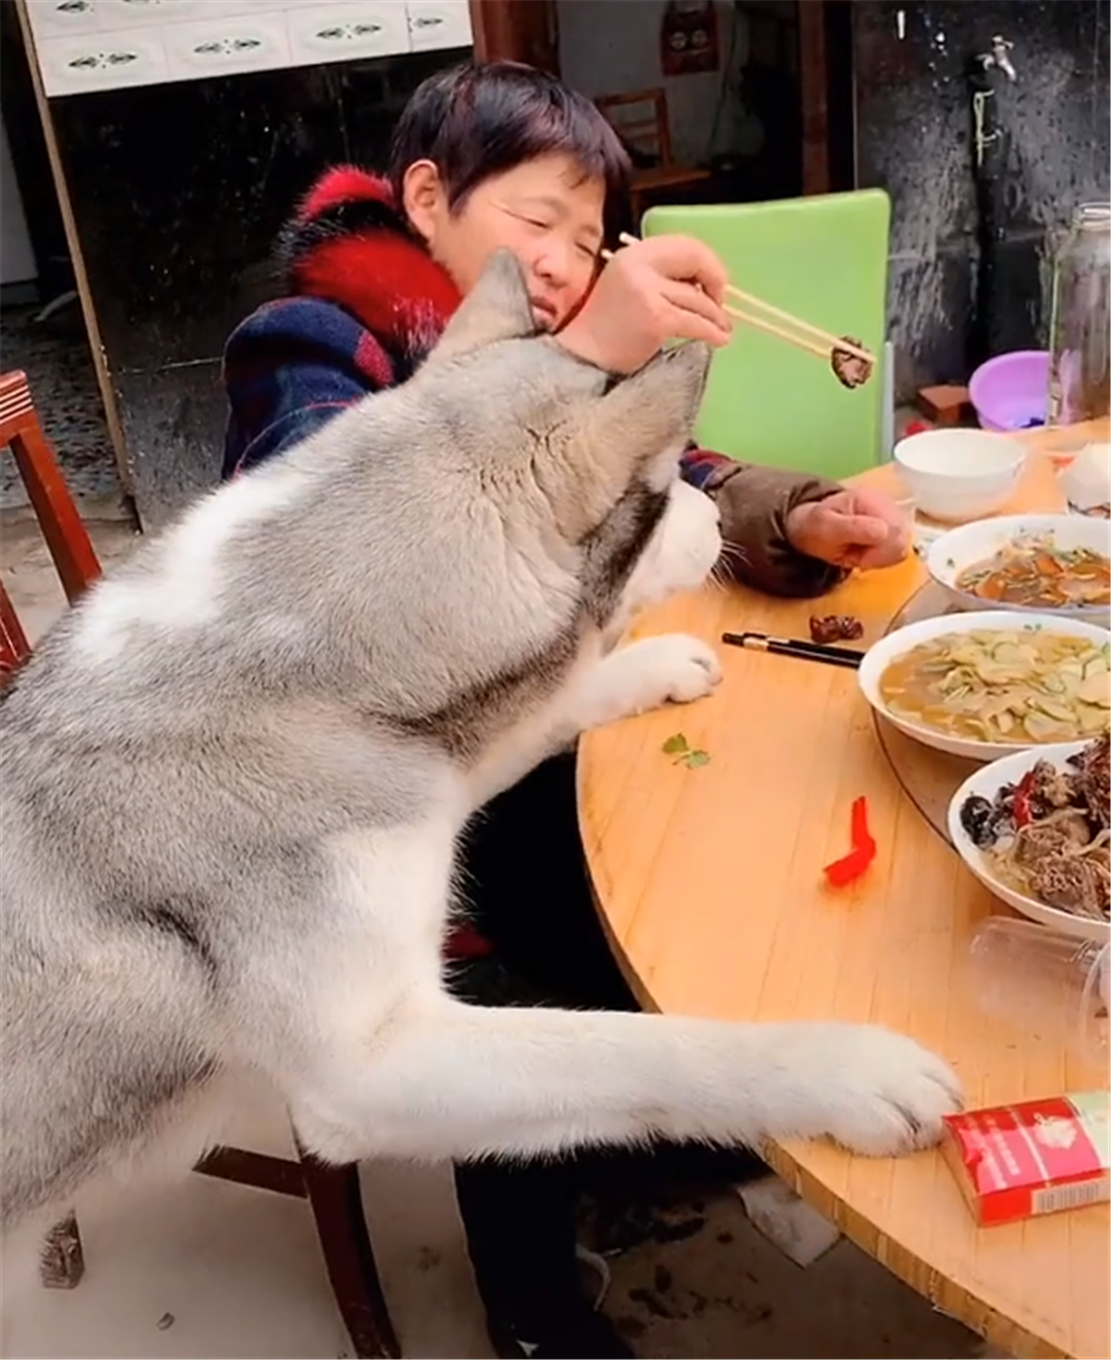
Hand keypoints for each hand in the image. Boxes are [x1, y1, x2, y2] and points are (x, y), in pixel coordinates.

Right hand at [556, 234, 731, 373]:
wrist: (582, 358)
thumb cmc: (609, 328)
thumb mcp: (631, 286)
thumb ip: (662, 276)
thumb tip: (706, 282)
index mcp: (634, 254)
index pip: (684, 244)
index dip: (707, 261)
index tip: (713, 284)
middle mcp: (639, 265)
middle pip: (695, 259)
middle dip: (717, 281)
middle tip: (721, 304)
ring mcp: (647, 291)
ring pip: (698, 298)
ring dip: (717, 316)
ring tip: (723, 329)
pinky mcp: (656, 318)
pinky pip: (695, 322)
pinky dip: (712, 332)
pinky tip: (718, 340)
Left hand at [785, 488, 911, 569]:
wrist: (817, 525)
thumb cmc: (819, 526)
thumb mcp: (826, 526)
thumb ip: (853, 528)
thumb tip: (884, 531)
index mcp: (871, 499)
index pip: (894, 532)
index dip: (876, 553)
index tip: (854, 556)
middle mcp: (889, 504)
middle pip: (901, 542)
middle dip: (876, 557)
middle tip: (854, 554)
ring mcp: (895, 516)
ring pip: (902, 550)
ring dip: (878, 558)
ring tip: (859, 551)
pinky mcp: (897, 529)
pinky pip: (899, 552)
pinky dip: (882, 558)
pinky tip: (867, 552)